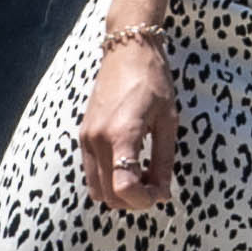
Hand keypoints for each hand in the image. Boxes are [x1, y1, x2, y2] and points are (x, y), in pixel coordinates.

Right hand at [79, 32, 178, 207]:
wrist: (127, 50)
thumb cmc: (153, 80)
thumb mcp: (168, 121)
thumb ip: (164, 161)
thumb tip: (162, 195)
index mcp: (121, 133)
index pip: (123, 187)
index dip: (143, 200)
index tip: (160, 193)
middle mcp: (97, 139)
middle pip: (109, 196)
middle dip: (134, 200)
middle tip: (155, 185)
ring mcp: (86, 138)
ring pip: (97, 189)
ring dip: (119, 193)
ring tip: (143, 174)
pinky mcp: (83, 135)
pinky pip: (92, 173)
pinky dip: (109, 179)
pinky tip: (130, 163)